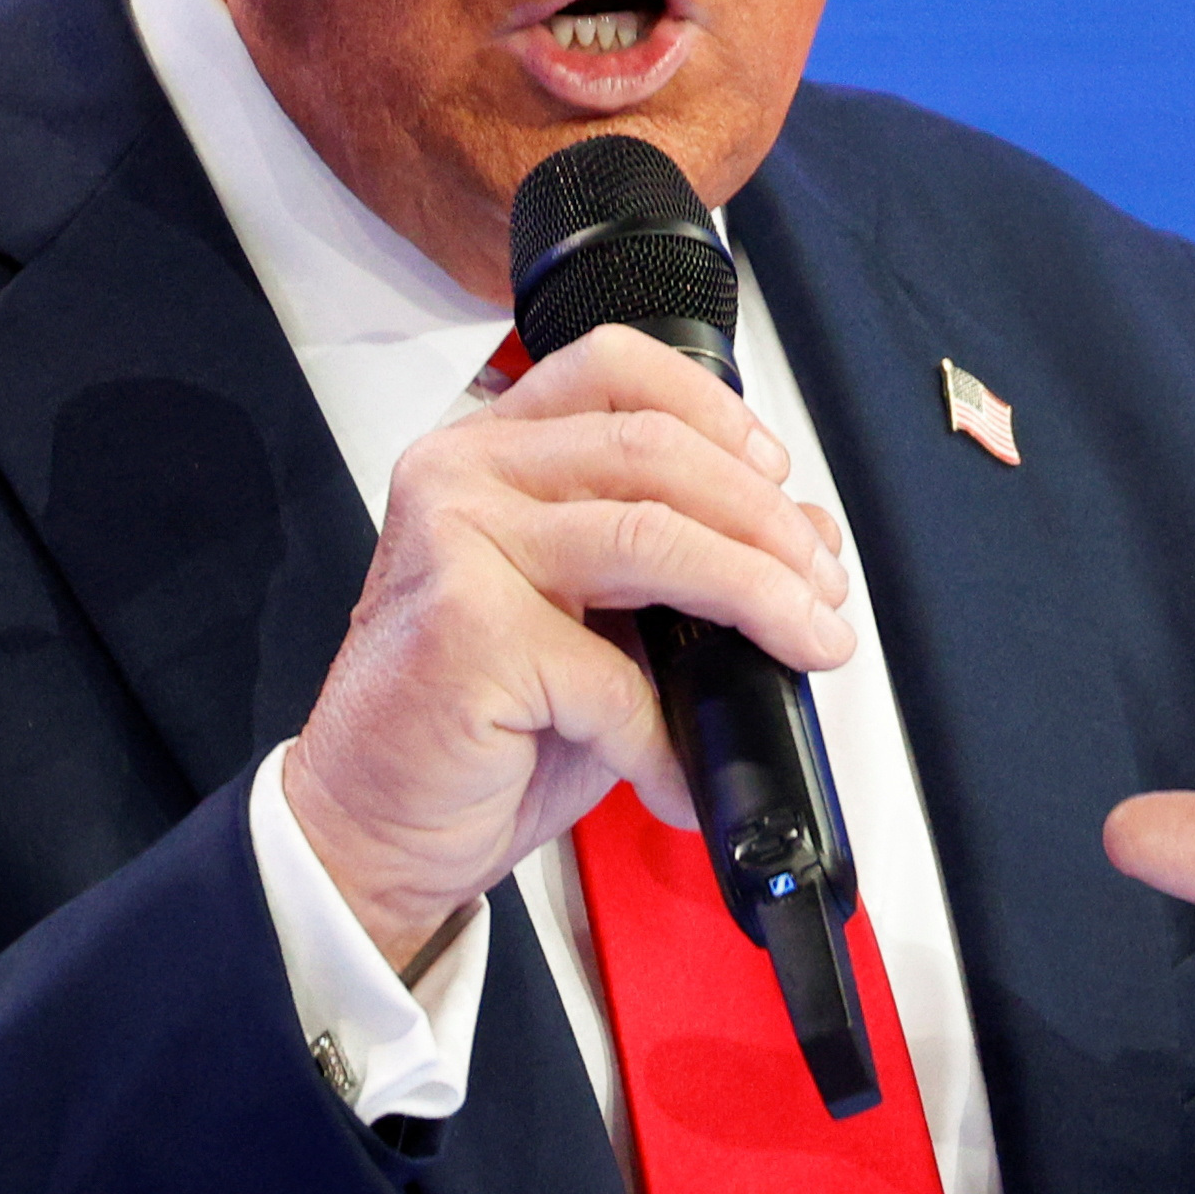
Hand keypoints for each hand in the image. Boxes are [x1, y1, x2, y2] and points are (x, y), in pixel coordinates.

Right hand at [284, 325, 853, 966]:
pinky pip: (616, 676)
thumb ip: (667, 562)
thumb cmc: (473, 725)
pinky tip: (680, 774)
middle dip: (768, 521)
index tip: (780, 476)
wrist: (371, 825)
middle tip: (823, 588)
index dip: (717, 410)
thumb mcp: (584, 618)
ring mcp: (457, 544)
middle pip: (654, 449)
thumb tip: (802, 540)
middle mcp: (461, 476)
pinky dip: (669, 737)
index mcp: (486, 452)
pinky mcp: (468, 630)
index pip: (614, 368)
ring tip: (809, 644)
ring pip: (653, 536)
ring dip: (759, 594)